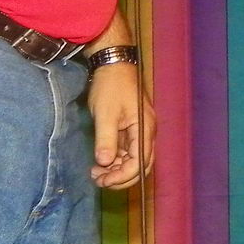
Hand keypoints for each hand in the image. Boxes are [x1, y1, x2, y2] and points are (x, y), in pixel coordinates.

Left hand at [88, 61, 153, 189]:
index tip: (102, 180)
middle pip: (140, 165)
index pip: (139, 163)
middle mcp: (146, 132)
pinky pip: (128, 151)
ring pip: (133, 160)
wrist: (113, 64)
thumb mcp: (105, 113)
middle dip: (120, 177)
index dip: (121, 176)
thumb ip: (106, 139)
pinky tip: (101, 161)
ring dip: (117, 169)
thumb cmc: (111, 86)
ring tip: (96, 171)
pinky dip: (116, 159)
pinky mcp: (132, 128)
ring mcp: (140, 130)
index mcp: (144, 129)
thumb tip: (104, 163)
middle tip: (98, 179)